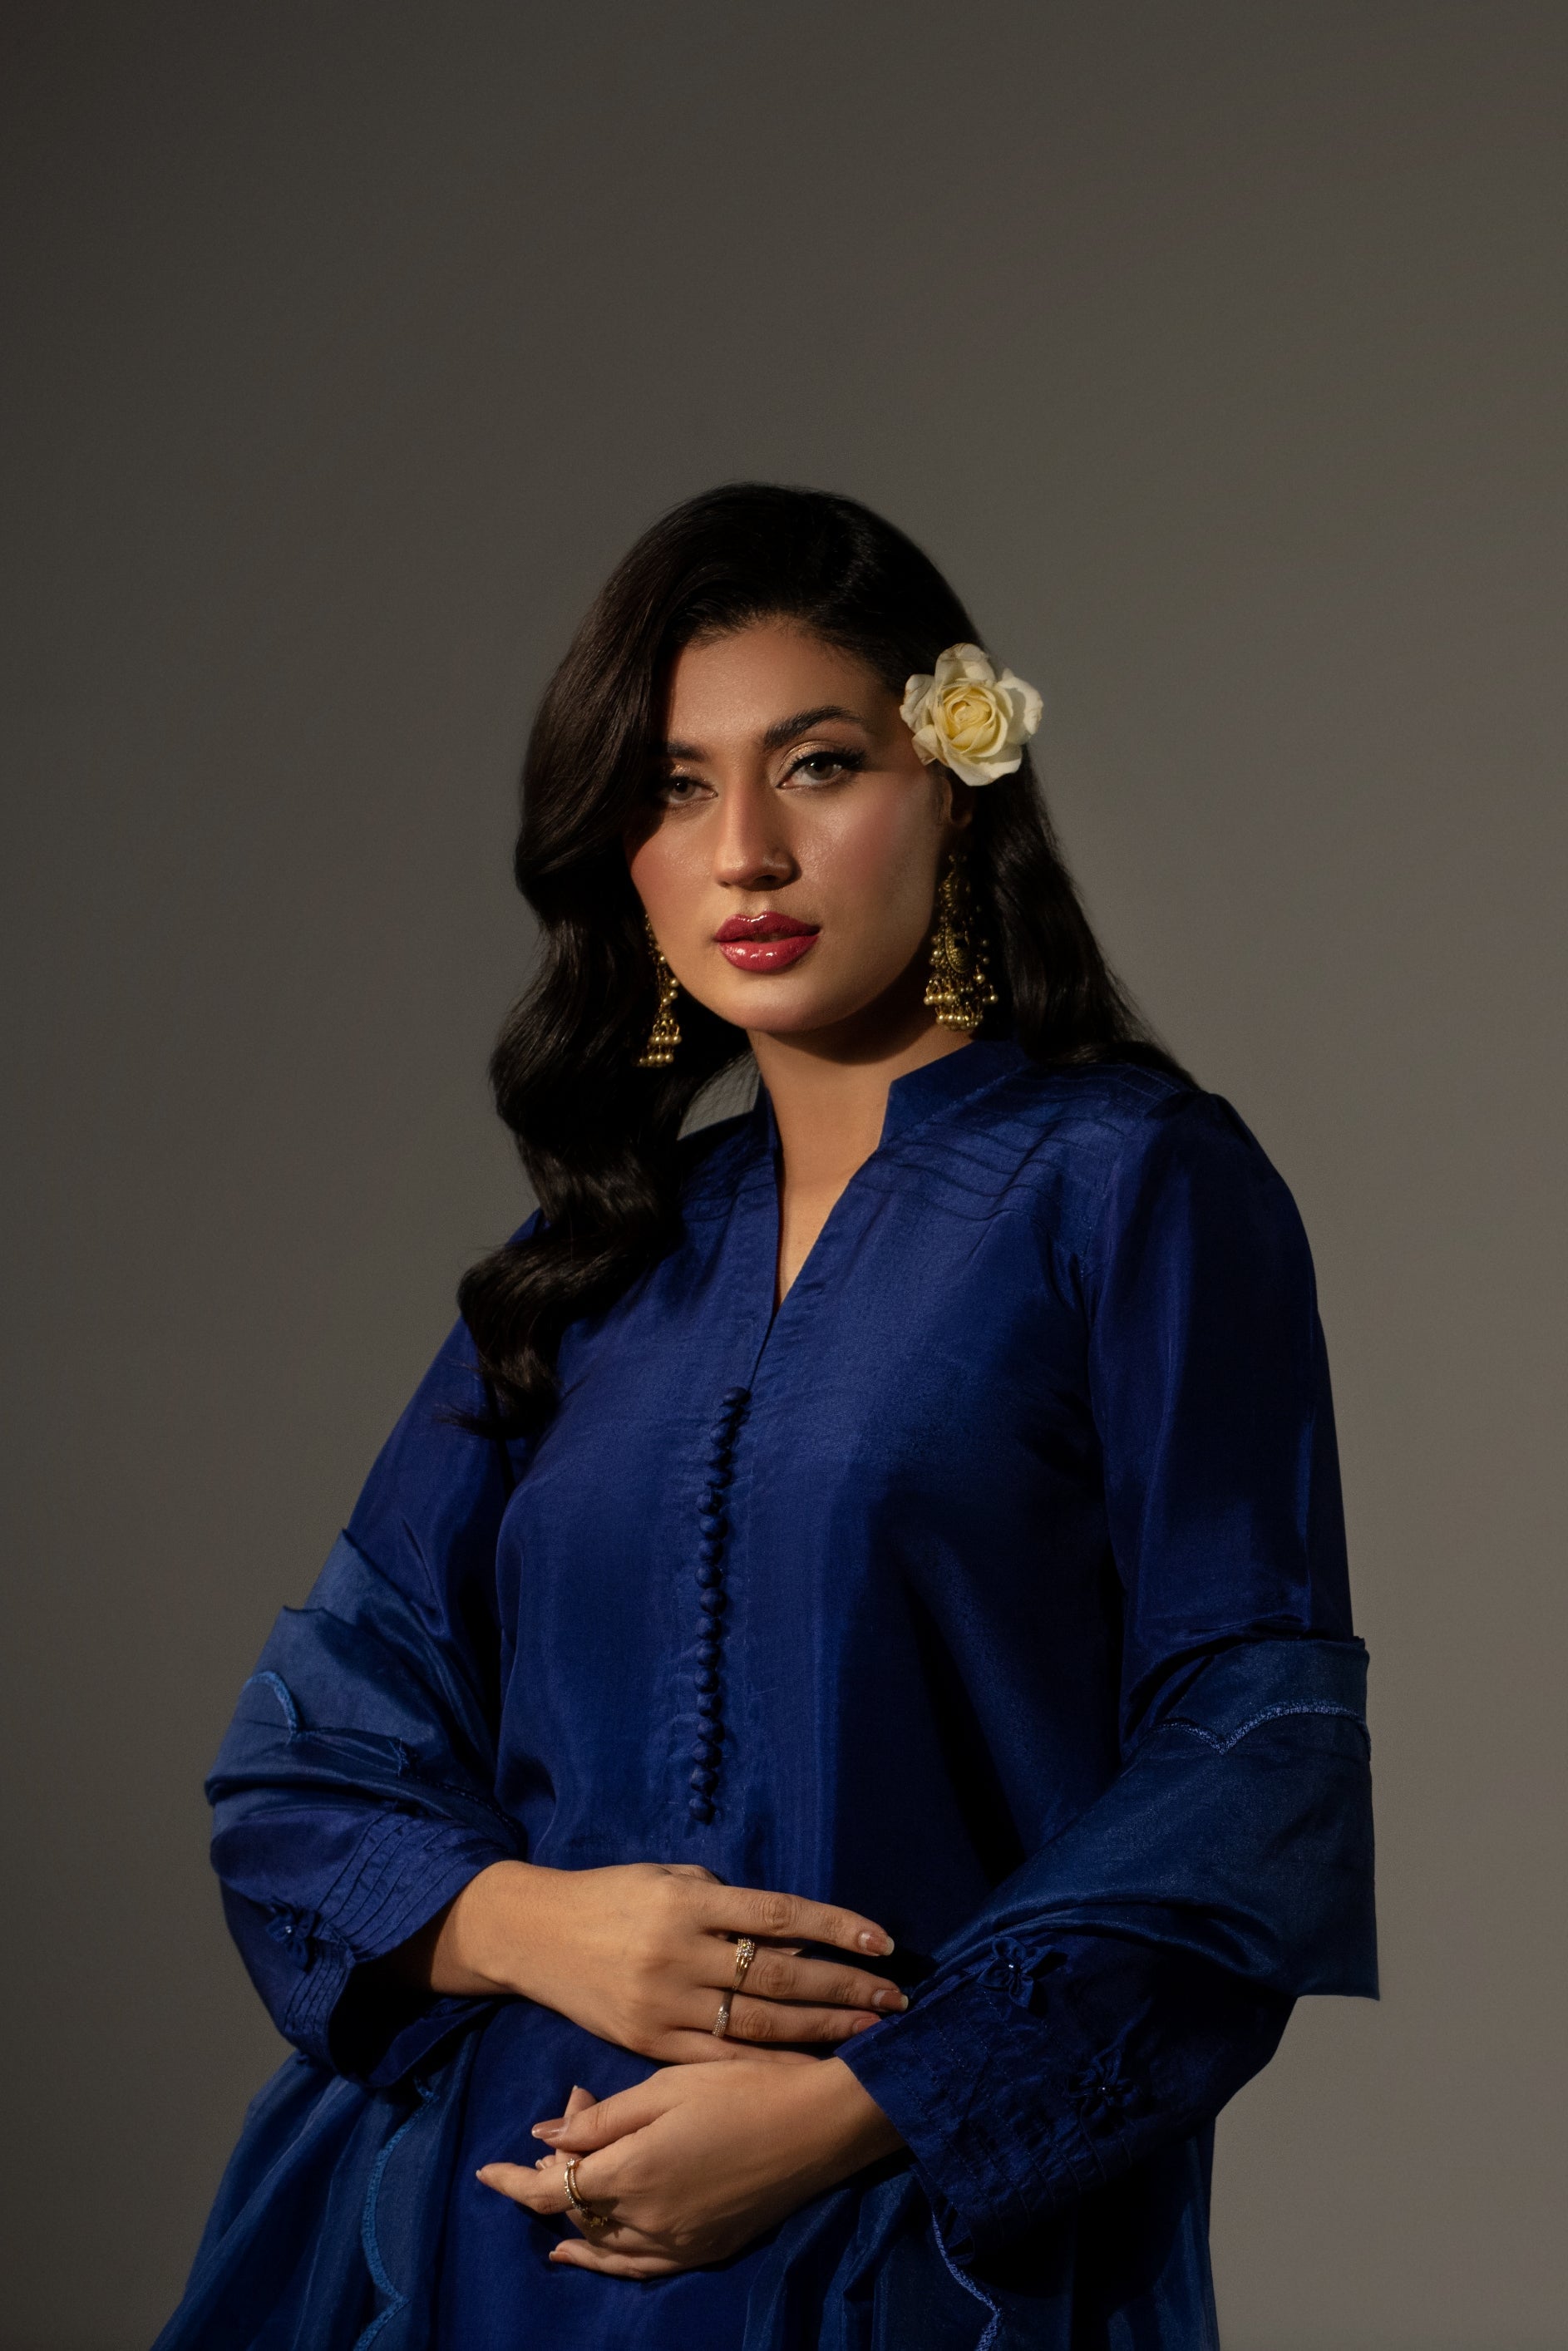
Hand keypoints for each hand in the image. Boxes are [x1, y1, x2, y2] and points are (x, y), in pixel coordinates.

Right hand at [402, 1859, 906, 2061]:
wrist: (533, 1934)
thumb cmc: (613, 1897)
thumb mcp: (669, 1877)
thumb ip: (726, 1902)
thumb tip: (791, 1934)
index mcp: (688, 1902)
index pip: (778, 1915)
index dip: (835, 1928)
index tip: (884, 1941)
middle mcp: (679, 1953)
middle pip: (779, 1978)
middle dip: (844, 1989)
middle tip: (896, 1999)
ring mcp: (663, 2003)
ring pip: (757, 2026)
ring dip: (821, 2030)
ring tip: (869, 2033)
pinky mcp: (647, 2042)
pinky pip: (719, 2060)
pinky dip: (769, 2065)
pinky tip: (808, 2067)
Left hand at [477, 2058, 903, 2274]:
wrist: (818, 2125)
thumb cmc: (742, 2088)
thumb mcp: (667, 2086)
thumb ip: (603, 2117)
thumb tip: (545, 2132)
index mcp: (633, 2171)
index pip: (551, 2189)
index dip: (513, 2181)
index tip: (485, 2171)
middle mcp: (648, 2219)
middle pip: (576, 2215)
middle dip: (553, 2180)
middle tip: (559, 2137)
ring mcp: (678, 2242)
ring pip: (604, 2245)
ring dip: (574, 2224)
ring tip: (551, 2207)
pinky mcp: (705, 2250)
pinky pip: (639, 2267)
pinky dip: (606, 2260)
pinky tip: (586, 2254)